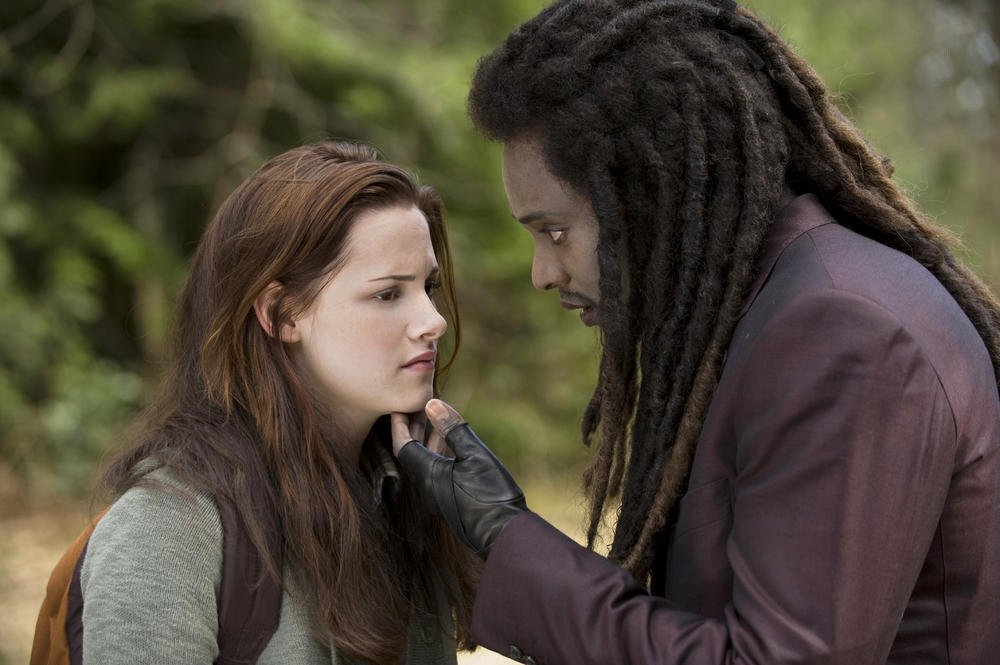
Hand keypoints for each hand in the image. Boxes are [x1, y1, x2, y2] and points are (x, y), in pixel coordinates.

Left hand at [391, 399, 526, 558]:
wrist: (505, 534)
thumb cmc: (492, 494)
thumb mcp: (475, 454)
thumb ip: (452, 429)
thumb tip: (432, 404)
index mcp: (427, 474)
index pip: (403, 444)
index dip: (400, 424)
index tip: (400, 406)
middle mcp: (426, 487)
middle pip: (410, 452)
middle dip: (412, 428)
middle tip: (416, 407)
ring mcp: (436, 496)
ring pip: (422, 461)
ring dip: (424, 439)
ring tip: (432, 419)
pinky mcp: (447, 500)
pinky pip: (432, 470)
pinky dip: (435, 451)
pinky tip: (448, 443)